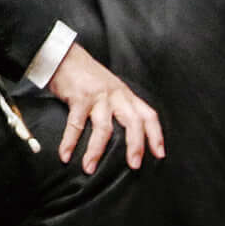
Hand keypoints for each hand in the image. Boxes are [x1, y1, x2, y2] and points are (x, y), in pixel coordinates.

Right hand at [50, 41, 164, 172]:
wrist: (66, 57)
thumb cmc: (86, 77)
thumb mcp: (110, 90)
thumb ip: (117, 107)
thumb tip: (121, 134)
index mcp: (126, 95)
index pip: (148, 115)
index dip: (156, 135)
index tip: (159, 155)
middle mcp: (117, 95)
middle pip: (133, 122)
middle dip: (136, 145)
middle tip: (134, 165)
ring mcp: (99, 96)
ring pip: (104, 127)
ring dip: (96, 151)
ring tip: (89, 168)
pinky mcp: (80, 97)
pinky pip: (75, 124)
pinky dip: (69, 142)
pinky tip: (65, 156)